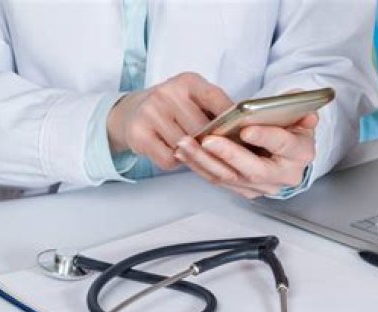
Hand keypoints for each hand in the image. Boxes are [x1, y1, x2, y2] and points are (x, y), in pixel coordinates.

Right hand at [107, 72, 232, 169]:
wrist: (130, 112)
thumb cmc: (172, 108)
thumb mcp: (193, 98)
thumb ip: (215, 110)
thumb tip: (247, 131)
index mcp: (187, 82)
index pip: (216, 99)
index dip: (231, 119)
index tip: (243, 134)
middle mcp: (167, 93)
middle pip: (201, 129)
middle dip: (212, 144)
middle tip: (220, 154)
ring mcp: (150, 113)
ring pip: (186, 147)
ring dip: (193, 156)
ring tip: (194, 152)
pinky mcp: (138, 133)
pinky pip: (168, 159)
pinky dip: (175, 163)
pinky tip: (174, 154)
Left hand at [175, 113, 317, 198]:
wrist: (288, 154)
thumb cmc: (291, 130)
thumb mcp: (299, 114)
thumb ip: (297, 106)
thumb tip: (298, 102)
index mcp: (301, 153)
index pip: (283, 145)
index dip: (265, 137)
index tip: (246, 129)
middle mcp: (283, 176)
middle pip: (253, 170)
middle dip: (228, 154)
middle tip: (207, 140)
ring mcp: (263, 187)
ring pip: (230, 177)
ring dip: (205, 161)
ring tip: (186, 144)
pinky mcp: (245, 190)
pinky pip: (219, 181)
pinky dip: (200, 167)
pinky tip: (184, 154)